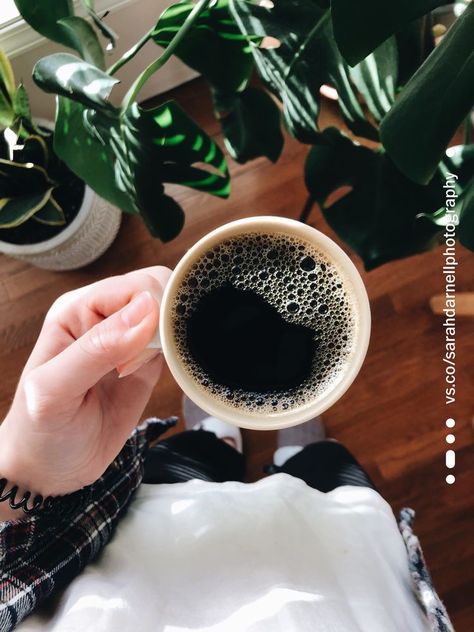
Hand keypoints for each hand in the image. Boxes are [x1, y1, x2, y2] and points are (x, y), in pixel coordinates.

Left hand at [0, 266, 170, 517]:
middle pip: (158, 291)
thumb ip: (96, 349)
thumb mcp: (55, 392)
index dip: (151, 311)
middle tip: (145, 364)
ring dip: (175, 339)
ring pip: (171, 314)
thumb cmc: (40, 431)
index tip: (144, 352)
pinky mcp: (148, 362)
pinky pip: (176, 343)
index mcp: (77, 310)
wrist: (51, 470)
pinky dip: (181, 355)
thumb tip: (146, 311)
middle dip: (166, 322)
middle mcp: (105, 317)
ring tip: (145, 374)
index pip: (133, 287)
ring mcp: (129, 338)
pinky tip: (162, 377)